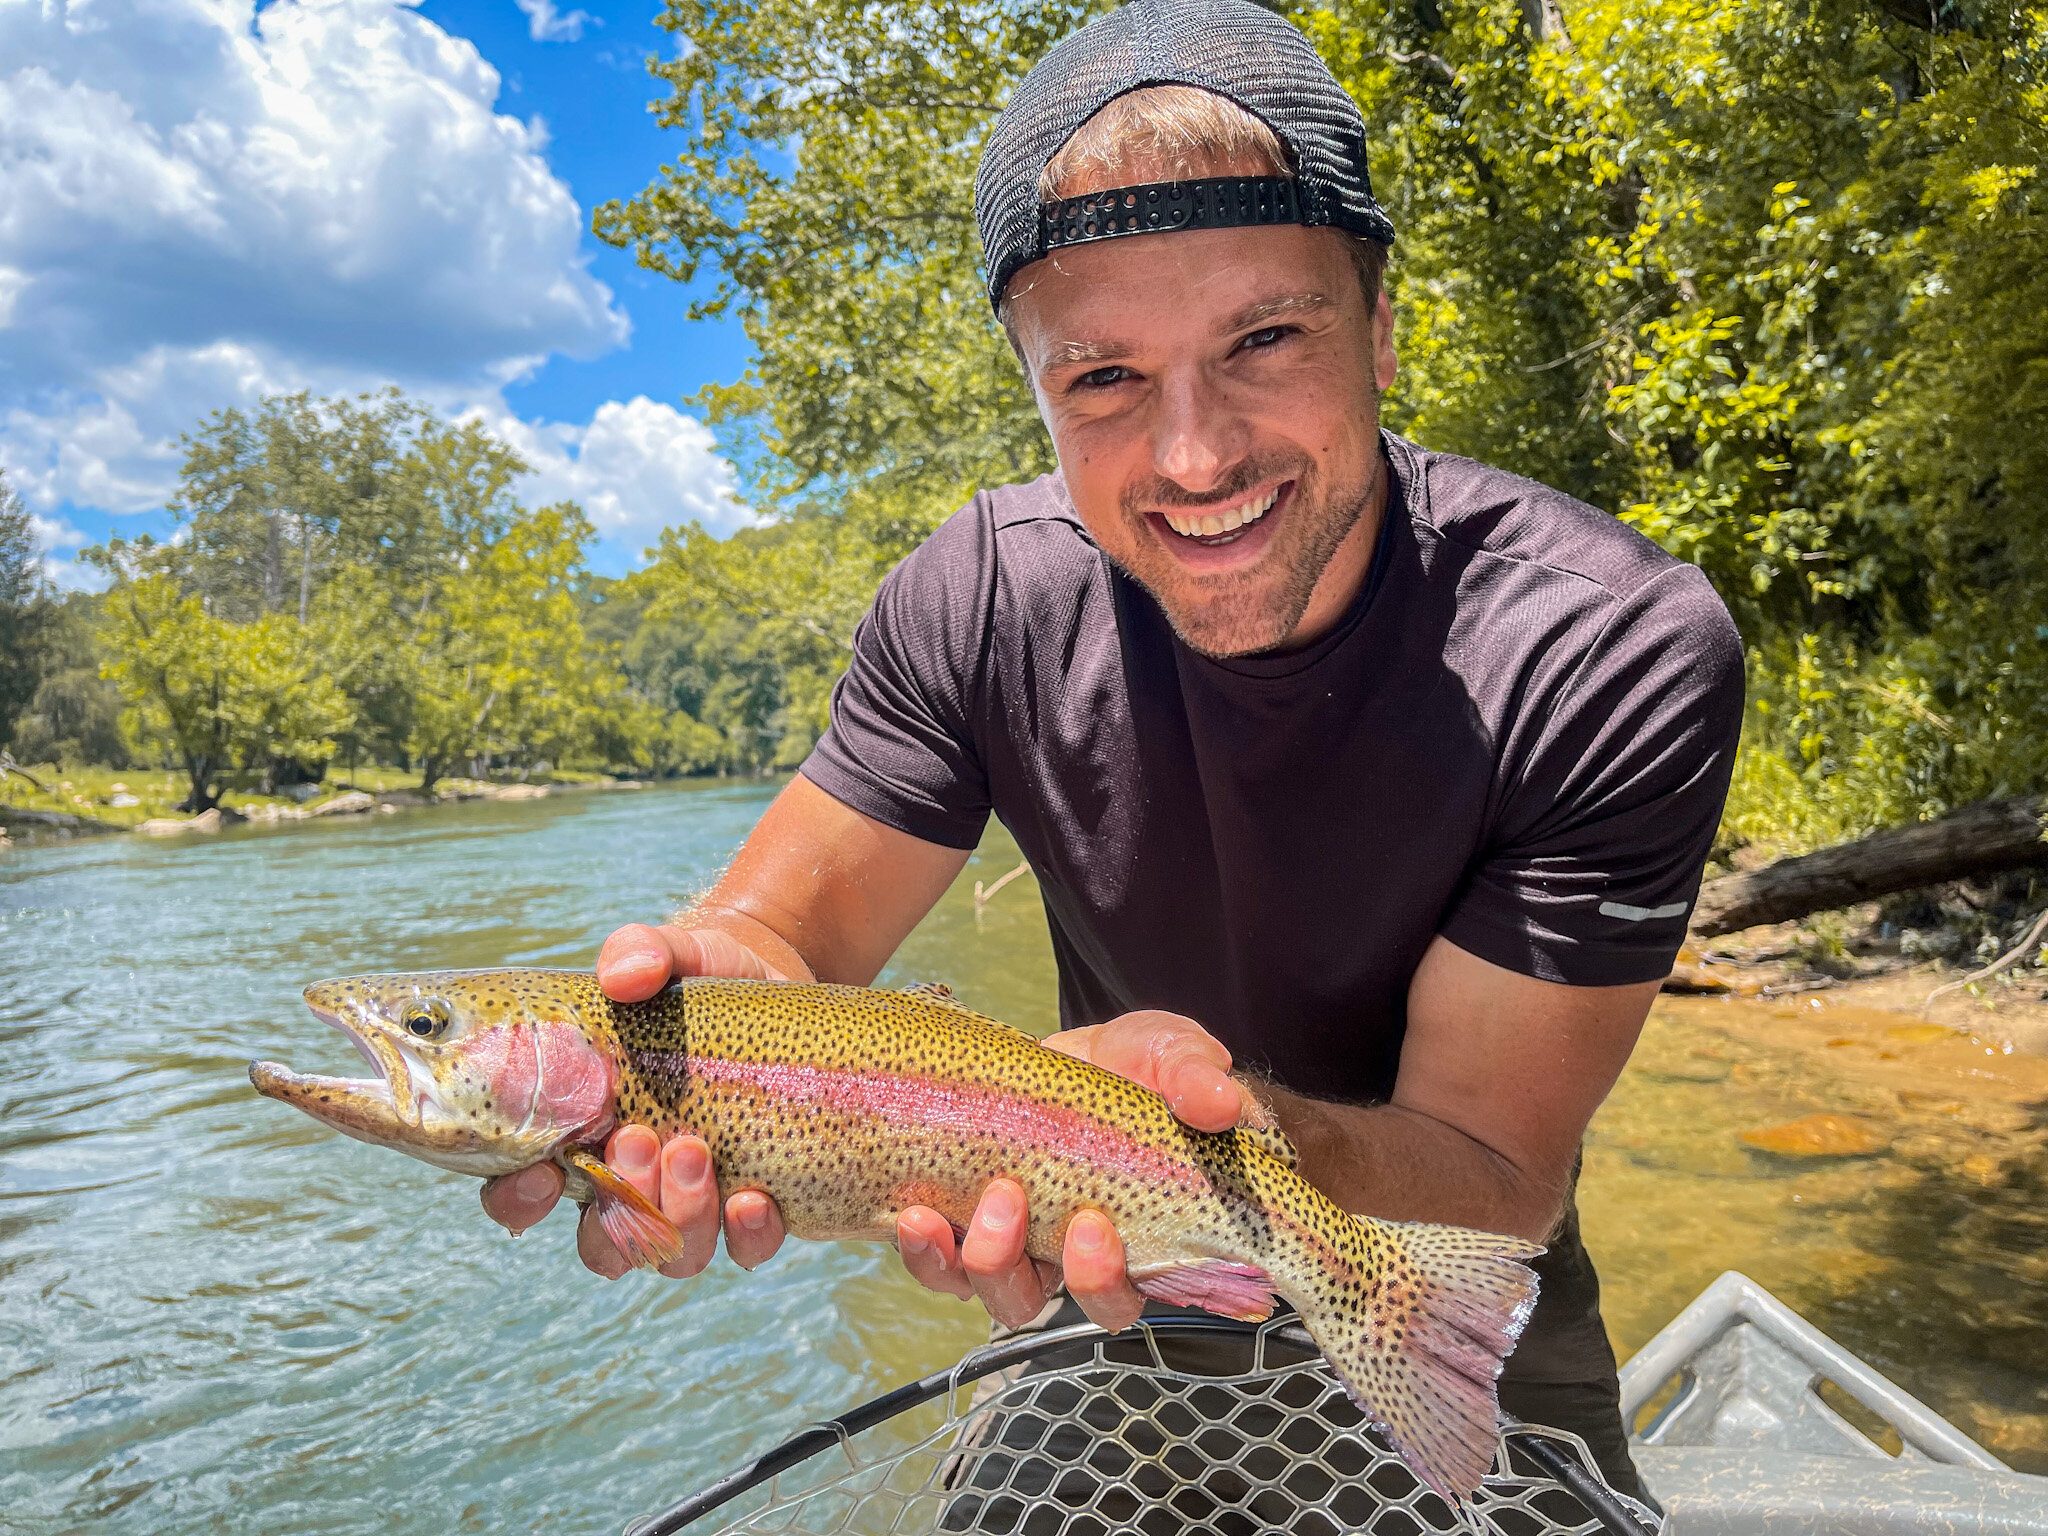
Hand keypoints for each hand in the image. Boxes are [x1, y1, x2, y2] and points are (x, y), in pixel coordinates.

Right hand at [478, 922, 790, 1275]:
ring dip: (680, 1218)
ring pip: (671, 1254)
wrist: (773, 984)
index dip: (519, 1197)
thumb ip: (638, 952)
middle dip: (617, 1202)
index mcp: (579, 1131)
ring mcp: (694, 1197)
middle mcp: (631, 1178)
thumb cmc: (696, 976)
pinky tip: (755, 1200)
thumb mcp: (669, 954)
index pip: (521, 1190)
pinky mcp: (755, 1200)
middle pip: (601, 1239)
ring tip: (696, 1150)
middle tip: (640, 1137)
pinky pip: (746, 1249)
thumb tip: (623, 975)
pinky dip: (748, 1236)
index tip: (540, 1170)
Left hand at [894, 1010, 1250, 1333]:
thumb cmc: (1137, 1066)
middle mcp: (1074, 1256)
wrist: (1070, 1052)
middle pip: (1055, 1304)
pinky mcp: (967, 1219)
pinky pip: (940, 1262)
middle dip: (1033, 1269)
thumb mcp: (1171, 1054)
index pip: (1128, 1294)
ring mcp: (1018, 1242)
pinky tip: (917, 1214)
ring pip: (997, 1292)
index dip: (1107, 1284)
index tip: (1094, 1229)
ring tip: (985, 1197)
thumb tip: (1220, 1102)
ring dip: (982, 1261)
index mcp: (1138, 1237)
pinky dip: (925, 1248)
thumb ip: (1196, 1077)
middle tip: (1023, 1201)